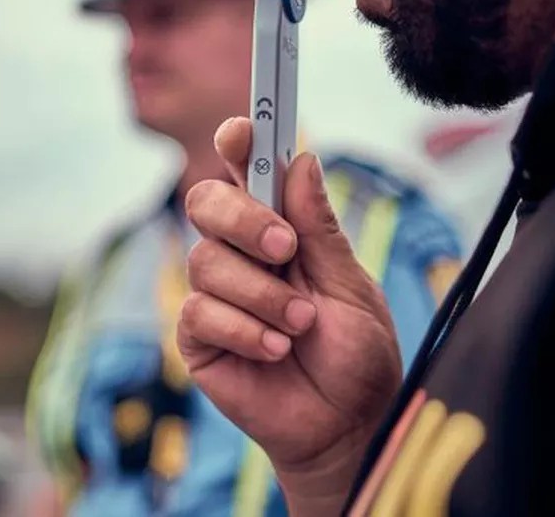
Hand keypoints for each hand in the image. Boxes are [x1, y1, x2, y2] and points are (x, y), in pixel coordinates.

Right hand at [178, 117, 401, 512]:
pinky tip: (276, 350)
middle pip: (207, 200)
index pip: (247, 171)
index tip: (244, 129)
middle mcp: (241, 254)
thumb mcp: (350, 283)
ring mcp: (216, 295)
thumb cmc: (355, 354)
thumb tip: (301, 159)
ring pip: (206, 260)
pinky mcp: (199, 338)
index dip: (239, 143)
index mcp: (280, 230)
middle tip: (286, 249)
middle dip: (244, 218)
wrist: (346, 425)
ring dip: (261, 293)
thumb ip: (319, 228)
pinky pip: (200, 312)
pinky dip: (244, 329)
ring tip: (301, 326)